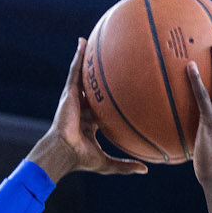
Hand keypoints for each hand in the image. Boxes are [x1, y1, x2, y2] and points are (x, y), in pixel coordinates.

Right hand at [29, 40, 148, 182]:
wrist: (65, 153)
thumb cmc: (82, 159)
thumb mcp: (108, 163)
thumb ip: (126, 165)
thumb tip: (146, 170)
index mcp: (91, 122)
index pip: (103, 107)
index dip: (111, 99)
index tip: (123, 91)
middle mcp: (84, 108)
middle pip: (94, 88)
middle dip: (100, 76)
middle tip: (113, 61)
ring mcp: (76, 99)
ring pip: (84, 76)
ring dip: (88, 59)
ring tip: (95, 42)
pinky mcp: (69, 93)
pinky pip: (75, 71)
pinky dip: (78, 57)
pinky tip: (82, 42)